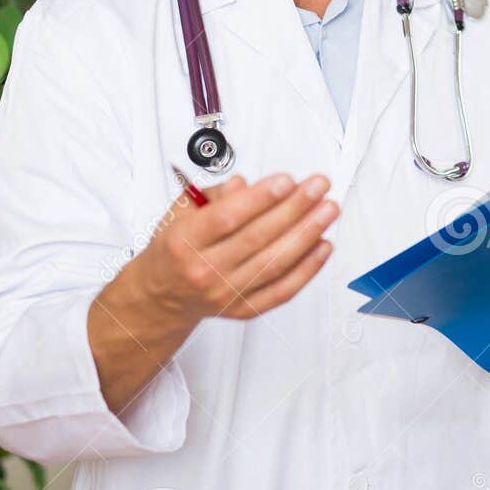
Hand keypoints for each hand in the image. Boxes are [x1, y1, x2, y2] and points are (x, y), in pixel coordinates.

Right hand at [130, 171, 338, 321]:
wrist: (162, 294)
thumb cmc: (176, 248)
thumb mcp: (181, 213)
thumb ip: (214, 195)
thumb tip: (245, 184)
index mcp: (185, 241)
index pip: (227, 218)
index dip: (260, 199)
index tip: (287, 181)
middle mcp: (205, 270)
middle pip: (257, 238)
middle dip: (295, 209)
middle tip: (318, 187)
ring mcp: (227, 293)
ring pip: (275, 263)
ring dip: (308, 234)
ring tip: (327, 210)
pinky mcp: (245, 309)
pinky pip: (283, 290)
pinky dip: (308, 268)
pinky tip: (323, 245)